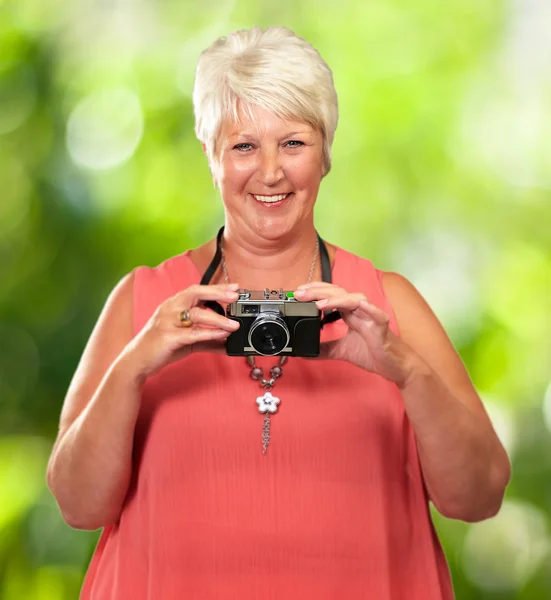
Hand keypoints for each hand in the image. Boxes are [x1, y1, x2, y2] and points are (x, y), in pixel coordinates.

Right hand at [124, 283, 239, 378]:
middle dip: (217, 293)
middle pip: (195, 293)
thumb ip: (207, 339)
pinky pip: (193, 333)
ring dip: (219, 318)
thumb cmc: (161, 346)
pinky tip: (222, 335)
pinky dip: (210, 333)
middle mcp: (170, 308)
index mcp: (174, 304)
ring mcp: (168, 321)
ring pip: (197, 314)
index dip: (216, 288)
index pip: (197, 290)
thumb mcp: (187, 340)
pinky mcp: (168, 337)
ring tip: (234, 325)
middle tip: (235, 297)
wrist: (137, 360)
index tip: (234, 288)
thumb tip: (228, 343)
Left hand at [293, 283, 415, 385]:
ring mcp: (371, 315)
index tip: (297, 293)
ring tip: (318, 303)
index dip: (314, 291)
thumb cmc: (372, 353)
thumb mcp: (341, 351)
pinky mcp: (381, 324)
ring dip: (335, 298)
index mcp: (349, 313)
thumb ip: (324, 348)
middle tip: (299, 293)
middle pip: (337, 292)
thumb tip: (305, 351)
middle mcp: (359, 310)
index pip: (330, 295)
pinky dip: (361, 307)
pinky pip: (373, 312)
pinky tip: (350, 306)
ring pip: (353, 298)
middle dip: (318, 291)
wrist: (394, 367)